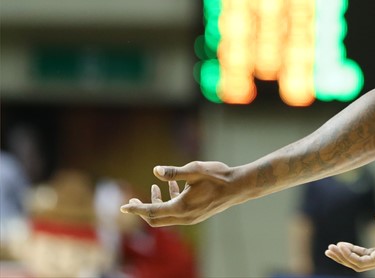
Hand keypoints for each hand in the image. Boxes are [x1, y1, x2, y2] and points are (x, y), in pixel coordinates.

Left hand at [120, 161, 237, 226]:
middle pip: (156, 219)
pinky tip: (172, 188)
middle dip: (143, 210)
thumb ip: (175, 172)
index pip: (152, 212)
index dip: (136, 209)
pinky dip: (169, 203)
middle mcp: (185, 217)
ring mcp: (191, 218)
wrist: (238, 187)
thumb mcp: (195, 170)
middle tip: (131, 201)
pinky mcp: (197, 215)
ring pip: (166, 217)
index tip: (122, 208)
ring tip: (153, 189)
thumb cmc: (218, 176)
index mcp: (181, 207)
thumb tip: (156, 170)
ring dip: (157, 205)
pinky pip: (176, 213)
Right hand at [325, 204, 374, 271]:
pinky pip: (361, 262)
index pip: (363, 256)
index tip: (338, 244)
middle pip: (357, 263)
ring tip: (331, 248)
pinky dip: (349, 255)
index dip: (349, 251)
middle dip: (342, 257)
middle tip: (329, 250)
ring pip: (357, 265)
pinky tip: (341, 247)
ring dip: (342, 257)